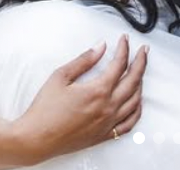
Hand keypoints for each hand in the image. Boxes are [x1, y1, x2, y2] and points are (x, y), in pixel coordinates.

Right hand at [16, 35, 146, 160]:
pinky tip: (137, 102)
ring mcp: (108, 123)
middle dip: (141, 62)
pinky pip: (130, 123)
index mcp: (98, 91)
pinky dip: (137, 110)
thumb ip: (83, 60)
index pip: (120, 64)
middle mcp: (108, 107)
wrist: (36, 139)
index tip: (124, 40)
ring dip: (140, 83)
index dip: (124, 49)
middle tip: (143, 51)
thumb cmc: (45, 110)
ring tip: (139, 72)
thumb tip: (100, 47)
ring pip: (136, 101)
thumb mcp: (60, 77)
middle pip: (134, 80)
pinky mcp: (105, 135)